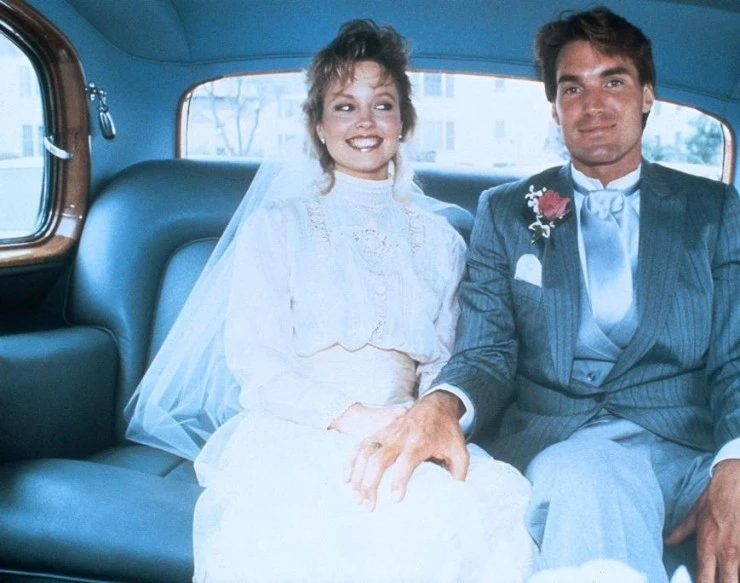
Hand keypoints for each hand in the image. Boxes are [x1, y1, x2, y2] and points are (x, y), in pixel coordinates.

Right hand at [343, 390, 468, 510]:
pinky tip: (347, 479)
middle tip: (370, 506)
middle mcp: (399, 437)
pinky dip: (351, 461)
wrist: (435, 404)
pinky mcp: (379, 433)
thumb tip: (454, 491)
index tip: (395, 499)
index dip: (399, 479)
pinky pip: (360, 446)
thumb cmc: (446, 430)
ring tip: (358, 498)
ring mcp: (386, 434)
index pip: (406, 460)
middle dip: (370, 483)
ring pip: (366, 453)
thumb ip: (459, 470)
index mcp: (420, 442)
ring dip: (358, 476)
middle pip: (379, 459)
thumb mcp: (459, 448)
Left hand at [665, 459, 739, 582]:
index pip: (704, 578)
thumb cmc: (714, 498)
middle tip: (719, 580)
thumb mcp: (694, 515)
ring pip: (739, 576)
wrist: (736, 482)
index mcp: (708, 546)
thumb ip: (681, 532)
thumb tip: (667, 541)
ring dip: (733, 576)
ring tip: (728, 574)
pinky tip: (738, 568)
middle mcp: (726, 553)